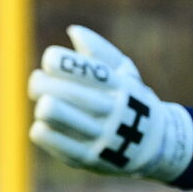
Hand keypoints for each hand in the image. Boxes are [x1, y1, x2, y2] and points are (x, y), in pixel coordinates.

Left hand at [28, 25, 192, 179]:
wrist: (155, 145)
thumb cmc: (132, 99)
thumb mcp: (126, 72)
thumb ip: (101, 50)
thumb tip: (74, 31)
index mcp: (120, 86)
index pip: (89, 71)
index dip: (63, 62)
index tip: (50, 60)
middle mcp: (112, 110)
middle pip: (70, 93)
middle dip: (44, 84)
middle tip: (37, 81)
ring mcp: (101, 136)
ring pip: (62, 117)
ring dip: (45, 107)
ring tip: (41, 103)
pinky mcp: (89, 159)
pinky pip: (59, 145)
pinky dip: (44, 134)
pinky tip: (41, 127)